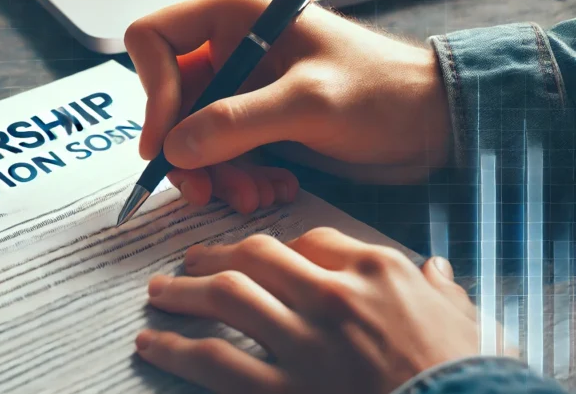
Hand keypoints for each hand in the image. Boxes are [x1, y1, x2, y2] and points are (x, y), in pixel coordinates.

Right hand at [124, 0, 451, 210]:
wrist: (433, 123)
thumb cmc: (383, 91)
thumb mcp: (309, 103)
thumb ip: (236, 123)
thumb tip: (173, 148)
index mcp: (234, 14)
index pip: (153, 40)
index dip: (152, 91)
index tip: (167, 142)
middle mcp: (229, 44)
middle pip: (169, 98)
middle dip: (187, 149)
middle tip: (206, 192)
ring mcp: (242, 83)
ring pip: (191, 132)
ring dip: (215, 172)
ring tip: (254, 196)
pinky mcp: (256, 118)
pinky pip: (220, 151)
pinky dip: (237, 177)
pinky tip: (272, 189)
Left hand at [135, 228, 477, 393]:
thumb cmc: (468, 376)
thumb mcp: (465, 323)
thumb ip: (439, 292)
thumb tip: (434, 271)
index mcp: (375, 272)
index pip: (310, 241)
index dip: (276, 248)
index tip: (256, 255)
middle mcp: (332, 296)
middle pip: (256, 256)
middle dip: (215, 256)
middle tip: (189, 261)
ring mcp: (304, 343)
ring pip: (225, 297)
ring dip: (182, 292)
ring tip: (158, 293)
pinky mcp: (282, 391)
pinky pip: (214, 360)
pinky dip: (175, 350)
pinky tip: (152, 344)